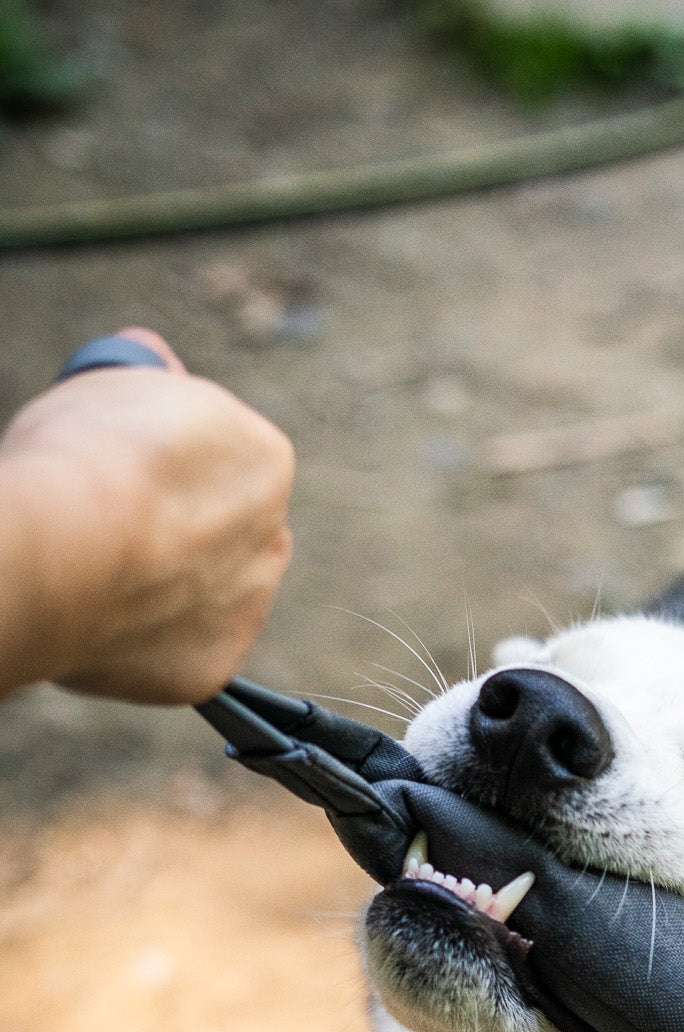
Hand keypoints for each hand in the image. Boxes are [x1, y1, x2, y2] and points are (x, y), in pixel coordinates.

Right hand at [0, 328, 293, 704]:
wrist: (61, 550)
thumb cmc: (80, 456)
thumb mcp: (114, 380)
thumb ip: (151, 381)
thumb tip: (157, 363)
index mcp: (265, 460)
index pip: (222, 460)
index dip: (165, 466)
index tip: (123, 473)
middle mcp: (273, 537)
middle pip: (224, 533)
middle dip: (179, 533)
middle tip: (110, 530)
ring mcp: (248, 609)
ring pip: (207, 598)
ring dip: (166, 591)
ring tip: (101, 575)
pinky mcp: (214, 668)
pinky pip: (180, 653)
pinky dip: (147, 644)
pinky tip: (102, 620)